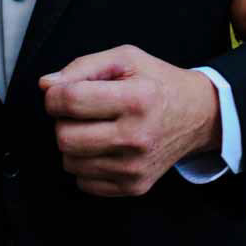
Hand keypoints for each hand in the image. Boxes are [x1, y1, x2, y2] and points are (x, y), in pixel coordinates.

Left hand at [40, 46, 220, 196]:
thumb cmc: (158, 83)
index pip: (70, 101)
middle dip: (63, 121)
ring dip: (75, 143)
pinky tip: (106, 148)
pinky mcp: (134, 186)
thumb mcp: (126, 59)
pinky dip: (87, 164)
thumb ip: (83, 67)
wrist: (199, 116)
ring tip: (97, 128)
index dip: (55, 95)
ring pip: (70, 162)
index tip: (62, 93)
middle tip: (82, 112)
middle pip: (64, 137)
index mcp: (136, 99)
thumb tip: (46, 85)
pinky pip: (84, 182)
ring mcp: (135, 167)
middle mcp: (137, 137)